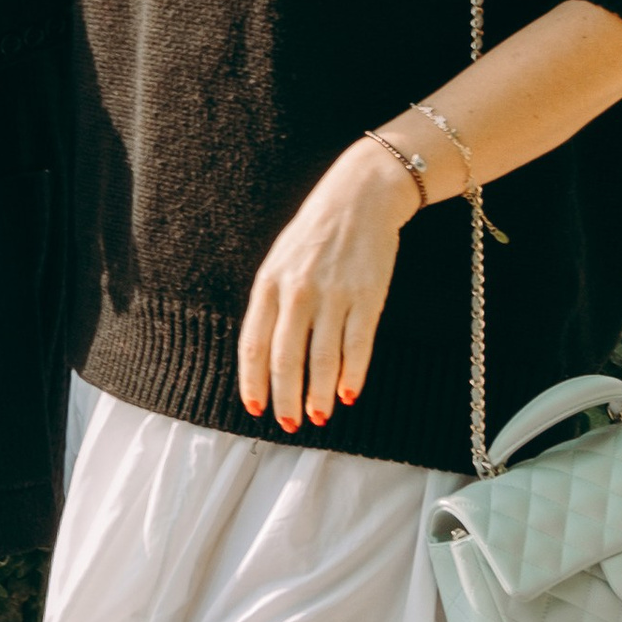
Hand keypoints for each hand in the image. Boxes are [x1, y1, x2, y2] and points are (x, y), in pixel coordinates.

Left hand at [236, 138, 418, 432]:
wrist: (360, 197)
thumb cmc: (316, 234)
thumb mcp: (280, 261)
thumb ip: (272, 304)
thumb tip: (267, 355)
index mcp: (269, 283)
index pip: (254, 343)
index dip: (253, 381)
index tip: (254, 408)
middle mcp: (297, 292)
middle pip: (286, 358)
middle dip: (286, 397)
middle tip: (290, 424)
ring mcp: (334, 295)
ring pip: (323, 359)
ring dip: (319, 394)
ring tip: (318, 416)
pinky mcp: (368, 297)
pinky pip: (358, 345)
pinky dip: (353, 374)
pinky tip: (348, 394)